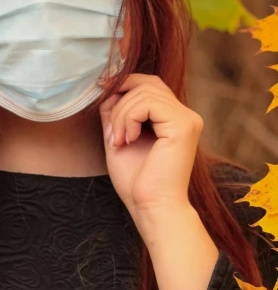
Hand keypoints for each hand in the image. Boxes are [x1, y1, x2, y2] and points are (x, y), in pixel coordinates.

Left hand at [99, 74, 202, 222]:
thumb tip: (107, 87)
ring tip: (118, 140)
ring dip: (121, 114)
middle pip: (147, 84)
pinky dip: (129, 118)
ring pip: (144, 92)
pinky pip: (147, 103)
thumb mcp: (118, 137)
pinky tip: (128, 139)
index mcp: (174, 118)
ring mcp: (187, 119)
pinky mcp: (183, 125)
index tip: (101, 89)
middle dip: (120, 101)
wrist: (151, 207)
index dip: (125, 83)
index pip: (150, 84)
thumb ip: (115, 112)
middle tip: (111, 131)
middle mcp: (186, 115)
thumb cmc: (136, 180)